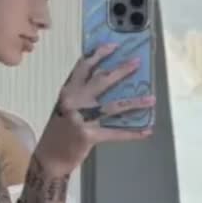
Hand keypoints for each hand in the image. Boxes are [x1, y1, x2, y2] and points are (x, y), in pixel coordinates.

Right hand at [37, 45, 154, 174]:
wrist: (49, 157)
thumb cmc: (60, 130)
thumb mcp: (66, 107)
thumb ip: (82, 94)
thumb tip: (111, 82)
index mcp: (68, 91)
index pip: (83, 67)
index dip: (99, 54)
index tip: (114, 45)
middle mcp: (73, 101)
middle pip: (101, 81)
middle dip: (121, 70)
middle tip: (137, 62)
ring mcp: (81, 118)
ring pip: (113, 107)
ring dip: (134, 102)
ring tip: (152, 99)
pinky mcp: (88, 136)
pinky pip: (114, 133)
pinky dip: (131, 133)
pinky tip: (146, 131)